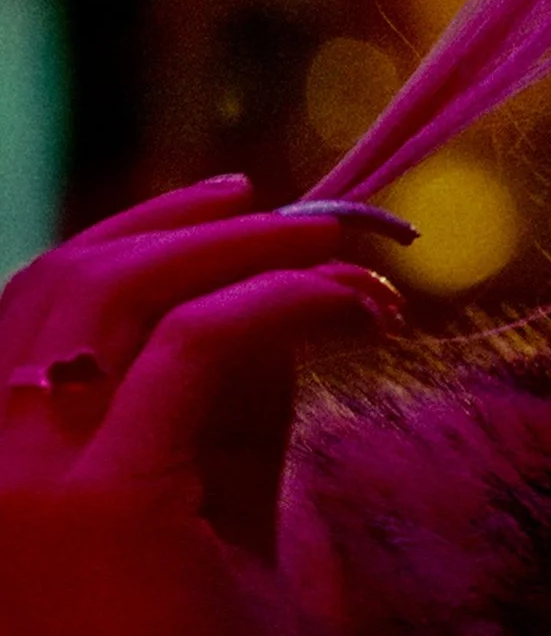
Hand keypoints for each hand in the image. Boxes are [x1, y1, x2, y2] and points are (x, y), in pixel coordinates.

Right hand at [0, 175, 403, 635]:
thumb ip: (218, 398)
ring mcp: (23, 487)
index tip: (235, 206)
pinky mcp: (107, 506)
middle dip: (202, 225)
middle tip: (318, 220)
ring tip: (351, 256)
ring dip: (250, 248)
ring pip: (121, 289)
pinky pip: (202, 344)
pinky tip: (356, 307)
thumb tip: (269, 286)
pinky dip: (287, 298)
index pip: (32, 301)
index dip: (136, 233)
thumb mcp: (201, 498)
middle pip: (69, 279)